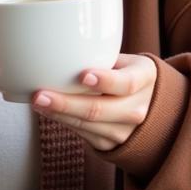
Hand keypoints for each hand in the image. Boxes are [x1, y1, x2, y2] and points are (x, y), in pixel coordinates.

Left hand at [31, 53, 156, 151]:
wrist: (153, 107)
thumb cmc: (130, 74)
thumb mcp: (127, 61)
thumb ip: (103, 56)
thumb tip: (62, 44)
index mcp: (145, 79)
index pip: (126, 83)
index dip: (105, 81)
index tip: (83, 75)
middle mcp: (138, 109)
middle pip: (99, 110)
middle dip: (66, 104)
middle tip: (40, 94)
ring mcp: (126, 131)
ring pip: (87, 125)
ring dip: (59, 114)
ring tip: (37, 102)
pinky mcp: (111, 145)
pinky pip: (83, 134)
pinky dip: (63, 122)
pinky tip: (47, 111)